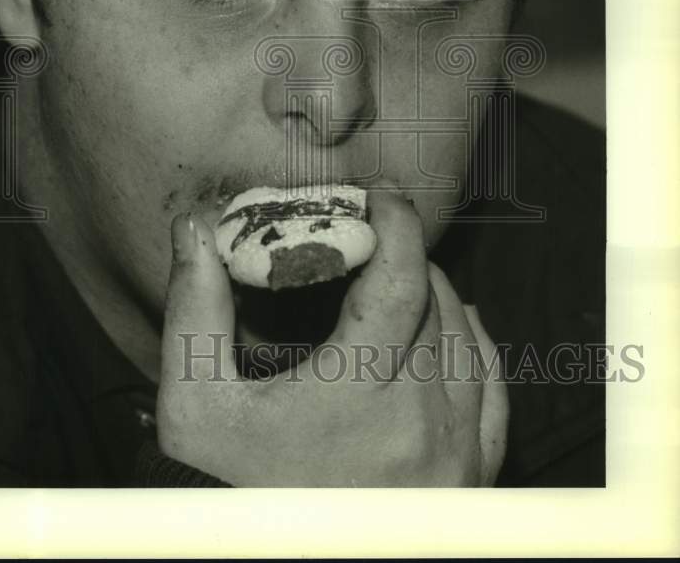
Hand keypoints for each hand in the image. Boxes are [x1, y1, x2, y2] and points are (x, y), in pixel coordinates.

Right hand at [156, 191, 507, 485]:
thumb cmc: (227, 491)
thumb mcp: (195, 403)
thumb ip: (194, 310)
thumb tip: (195, 226)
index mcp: (359, 396)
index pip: (402, 281)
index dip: (397, 224)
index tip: (380, 196)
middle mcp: (423, 424)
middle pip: (433, 303)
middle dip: (403, 259)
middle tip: (370, 240)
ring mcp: (455, 457)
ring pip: (466, 339)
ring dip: (435, 297)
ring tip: (398, 279)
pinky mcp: (469, 480)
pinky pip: (493, 392)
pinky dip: (474, 346)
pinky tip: (456, 326)